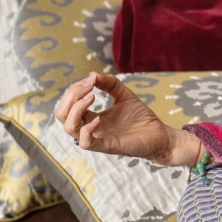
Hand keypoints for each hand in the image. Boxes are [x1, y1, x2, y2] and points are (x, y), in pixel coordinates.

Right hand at [54, 72, 198, 165]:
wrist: (159, 134)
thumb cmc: (141, 117)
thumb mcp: (124, 95)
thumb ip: (110, 84)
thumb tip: (92, 74)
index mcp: (90, 117)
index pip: (69, 104)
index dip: (76, 89)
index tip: (92, 79)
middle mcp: (89, 127)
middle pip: (62, 114)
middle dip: (71, 96)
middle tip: (90, 85)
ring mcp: (96, 138)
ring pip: (69, 127)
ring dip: (76, 109)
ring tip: (92, 96)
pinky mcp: (106, 146)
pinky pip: (85, 142)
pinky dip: (88, 129)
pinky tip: (99, 118)